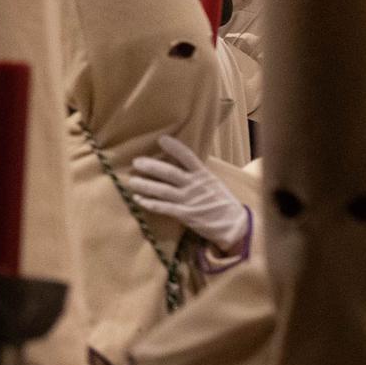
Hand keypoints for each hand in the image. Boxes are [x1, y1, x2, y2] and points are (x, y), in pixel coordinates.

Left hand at [127, 135, 249, 252]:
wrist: (234, 225)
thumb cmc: (223, 202)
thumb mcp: (214, 183)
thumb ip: (198, 174)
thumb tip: (182, 164)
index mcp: (203, 174)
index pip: (188, 156)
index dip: (174, 147)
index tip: (161, 139)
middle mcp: (194, 185)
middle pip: (169, 172)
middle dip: (151, 166)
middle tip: (136, 162)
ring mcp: (189, 200)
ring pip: (162, 190)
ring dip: (145, 185)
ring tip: (132, 181)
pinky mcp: (185, 214)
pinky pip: (164, 208)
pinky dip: (150, 203)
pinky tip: (139, 200)